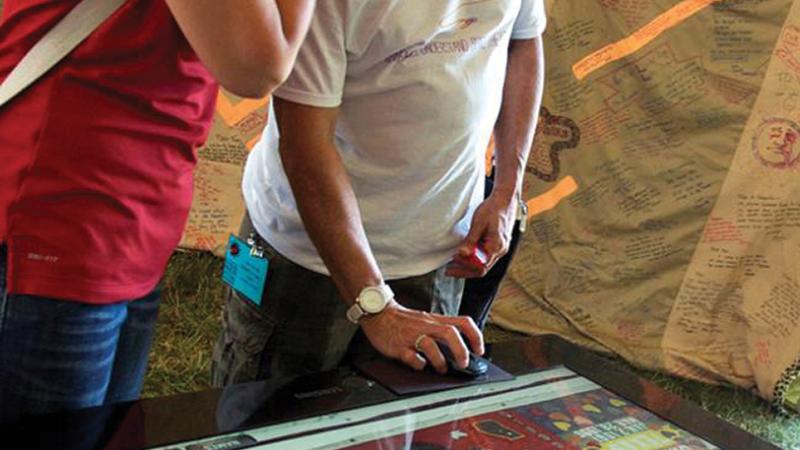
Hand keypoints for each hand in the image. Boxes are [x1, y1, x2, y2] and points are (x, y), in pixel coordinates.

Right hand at [360, 300, 483, 373]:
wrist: (378, 313)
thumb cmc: (403, 320)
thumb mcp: (426, 320)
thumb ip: (441, 331)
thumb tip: (459, 348)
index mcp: (435, 320)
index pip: (463, 322)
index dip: (475, 336)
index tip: (479, 350)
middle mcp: (426, 326)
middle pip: (450, 333)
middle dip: (461, 350)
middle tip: (463, 363)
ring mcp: (412, 336)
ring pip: (431, 345)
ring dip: (440, 361)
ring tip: (441, 368)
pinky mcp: (399, 346)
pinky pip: (411, 357)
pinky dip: (418, 364)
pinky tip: (420, 365)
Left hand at [446, 193, 515, 277]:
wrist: (505, 199)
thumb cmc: (493, 209)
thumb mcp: (479, 223)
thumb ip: (471, 240)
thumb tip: (463, 253)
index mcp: (496, 246)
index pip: (480, 267)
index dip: (465, 268)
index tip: (453, 264)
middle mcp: (500, 250)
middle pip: (482, 269)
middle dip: (464, 270)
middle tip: (449, 270)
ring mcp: (500, 248)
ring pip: (484, 264)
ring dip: (469, 266)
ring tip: (454, 264)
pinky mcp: (498, 244)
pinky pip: (486, 257)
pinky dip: (474, 259)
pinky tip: (465, 256)